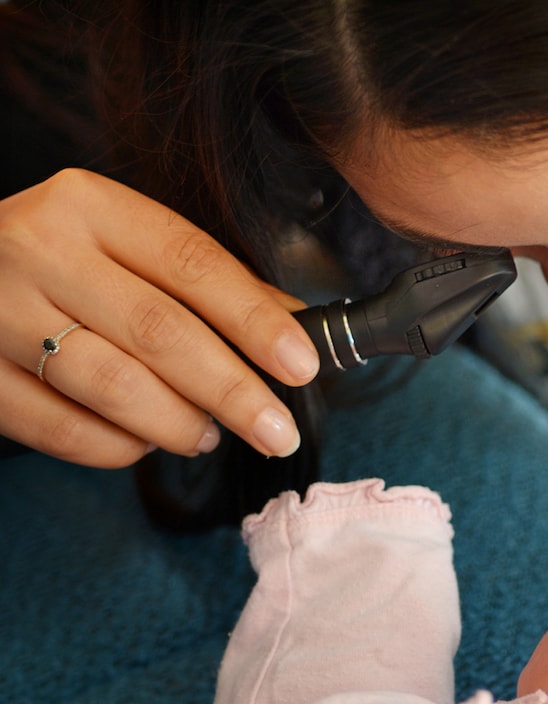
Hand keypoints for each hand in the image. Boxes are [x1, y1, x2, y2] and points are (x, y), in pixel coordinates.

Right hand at [0, 169, 318, 466]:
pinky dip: (117, 447)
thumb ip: (205, 280)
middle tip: (278, 432)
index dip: (256, 320)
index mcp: (90, 205)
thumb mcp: (126, 242)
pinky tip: (145, 444)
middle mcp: (38, 249)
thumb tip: (294, 329)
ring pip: (112, 385)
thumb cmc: (62, 261)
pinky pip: (61, 429)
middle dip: (233, 391)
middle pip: (160, 331)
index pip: (193, 263)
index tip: (303, 365)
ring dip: (177, 424)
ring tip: (209, 437)